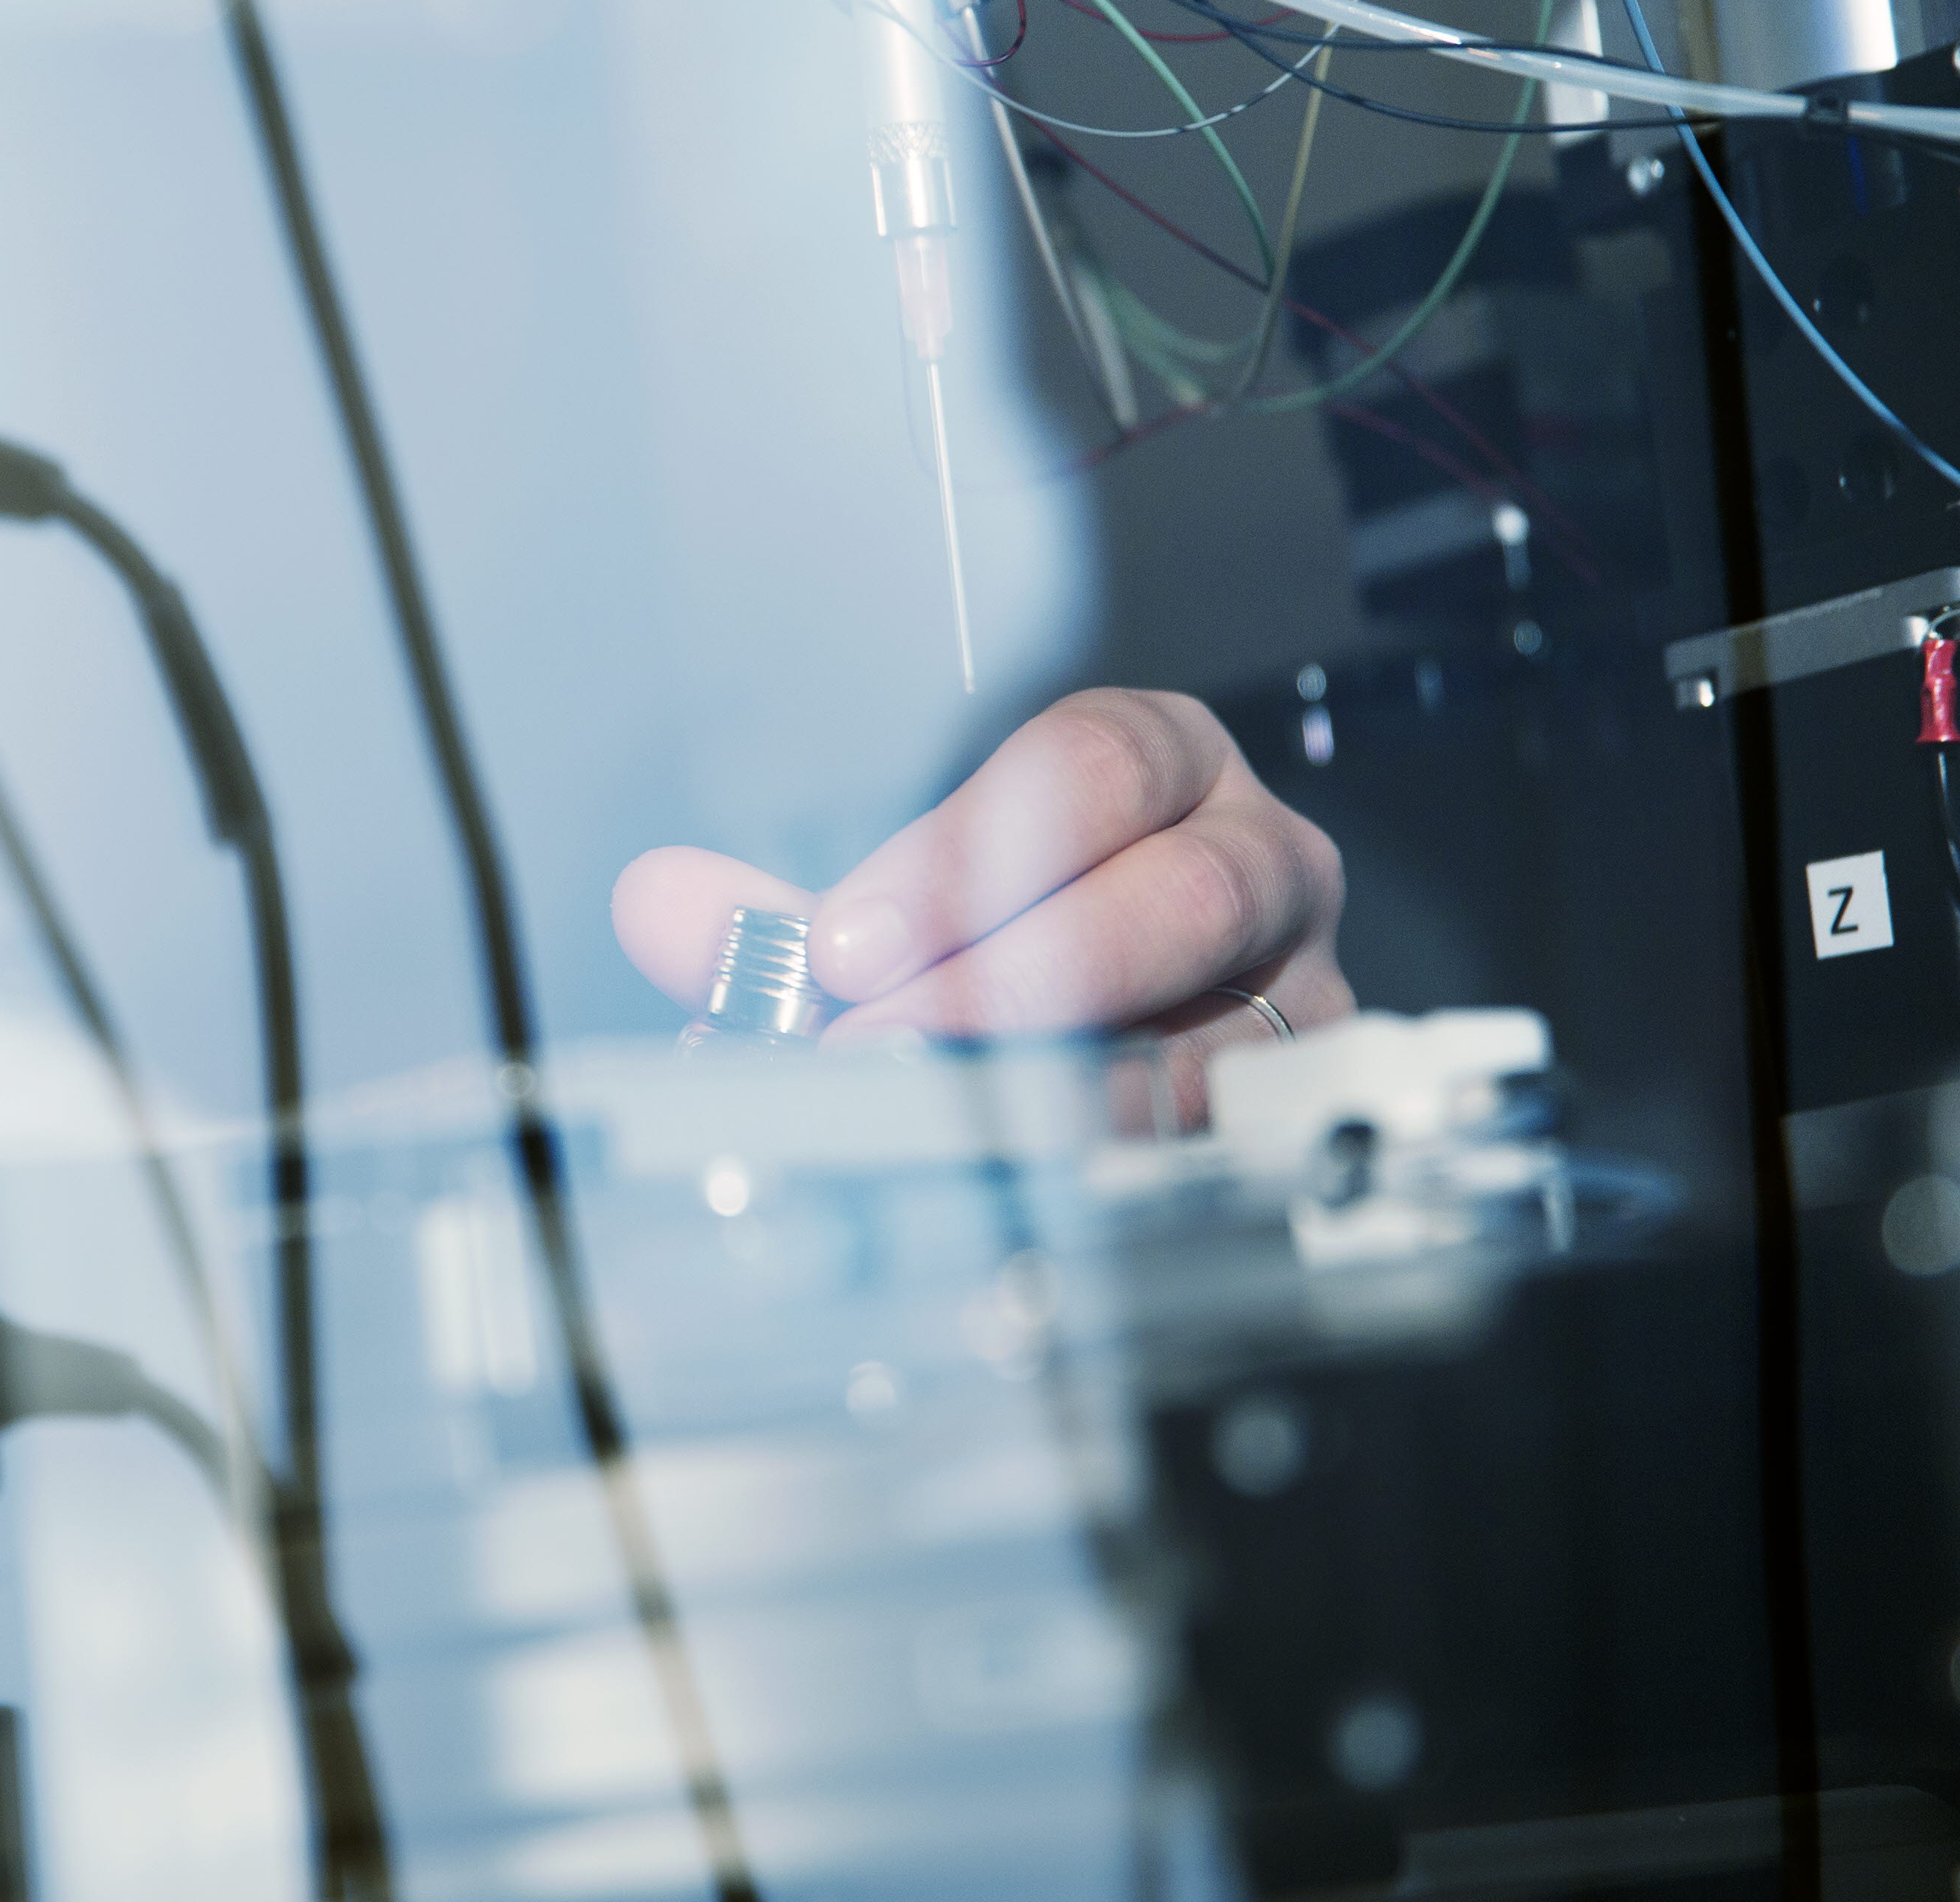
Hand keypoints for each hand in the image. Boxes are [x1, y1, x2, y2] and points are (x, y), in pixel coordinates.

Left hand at [612, 688, 1352, 1124]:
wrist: (1145, 1026)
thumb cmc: (1018, 936)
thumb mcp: (896, 915)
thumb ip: (777, 917)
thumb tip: (658, 907)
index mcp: (1166, 765)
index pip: (1091, 767)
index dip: (961, 855)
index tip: (843, 945)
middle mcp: (1264, 863)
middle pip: (1180, 898)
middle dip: (1011, 975)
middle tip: (871, 1042)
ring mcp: (1301, 996)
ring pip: (1210, 1042)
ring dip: (1047, 1096)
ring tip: (914, 1127)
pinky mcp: (1301, 1118)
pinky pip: (1220, 1152)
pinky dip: (1096, 1179)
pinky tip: (999, 1195)